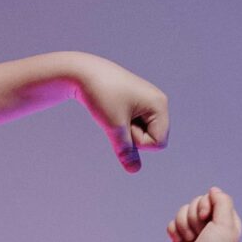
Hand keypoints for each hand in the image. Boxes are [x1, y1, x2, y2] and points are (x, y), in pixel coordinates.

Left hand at [75, 56, 170, 172]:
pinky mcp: (137, 103)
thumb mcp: (113, 126)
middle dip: (133, 135)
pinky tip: (113, 111)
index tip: (121, 124)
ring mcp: (148, 102)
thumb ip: (125, 150)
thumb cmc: (101, 95)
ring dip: (126, 130)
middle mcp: (158, 102)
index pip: (158, 142)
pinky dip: (123, 124)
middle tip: (116, 115)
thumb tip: (134, 170)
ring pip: (143, 133)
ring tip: (113, 111)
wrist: (82, 72)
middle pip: (153, 139)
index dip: (138, 142)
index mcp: (159, 104)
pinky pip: (135, 125)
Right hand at [168, 187, 241, 241]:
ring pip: (181, 211)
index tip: (207, 219)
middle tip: (200, 235)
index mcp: (224, 219)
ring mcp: (194, 230)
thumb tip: (213, 190)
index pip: (210, 197)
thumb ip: (222, 202)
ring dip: (184, 226)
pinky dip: (175, 232)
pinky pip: (172, 223)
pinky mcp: (180, 237)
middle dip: (194, 217)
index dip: (204, 204)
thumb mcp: (226, 225)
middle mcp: (210, 223)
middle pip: (194, 202)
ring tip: (191, 241)